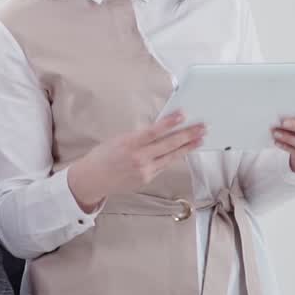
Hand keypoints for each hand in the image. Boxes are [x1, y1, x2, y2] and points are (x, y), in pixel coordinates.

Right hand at [67, 113, 204, 211]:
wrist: (91, 180)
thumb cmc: (102, 156)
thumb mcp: (118, 140)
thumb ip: (139, 136)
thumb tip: (160, 129)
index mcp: (128, 144)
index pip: (154, 132)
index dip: (170, 123)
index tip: (183, 115)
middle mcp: (138, 159)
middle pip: (168, 145)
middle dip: (188, 135)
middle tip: (203, 127)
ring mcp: (144, 171)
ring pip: (171, 157)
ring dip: (187, 147)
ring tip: (200, 139)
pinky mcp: (146, 179)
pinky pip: (163, 166)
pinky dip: (173, 157)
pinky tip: (183, 150)